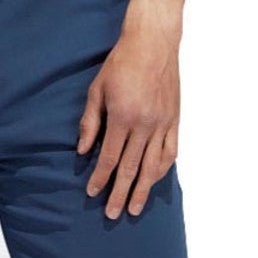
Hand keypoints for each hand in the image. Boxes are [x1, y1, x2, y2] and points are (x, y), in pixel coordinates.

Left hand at [75, 21, 180, 218]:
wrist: (152, 43)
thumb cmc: (121, 63)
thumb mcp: (97, 88)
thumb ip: (90, 121)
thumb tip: (83, 150)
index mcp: (122, 117)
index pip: (109, 157)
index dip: (100, 178)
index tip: (93, 193)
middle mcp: (144, 124)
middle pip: (131, 168)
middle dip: (120, 193)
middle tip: (113, 214)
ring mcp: (162, 124)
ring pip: (152, 166)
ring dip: (143, 189)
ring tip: (134, 207)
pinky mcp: (174, 120)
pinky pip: (170, 152)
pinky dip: (162, 169)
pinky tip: (155, 180)